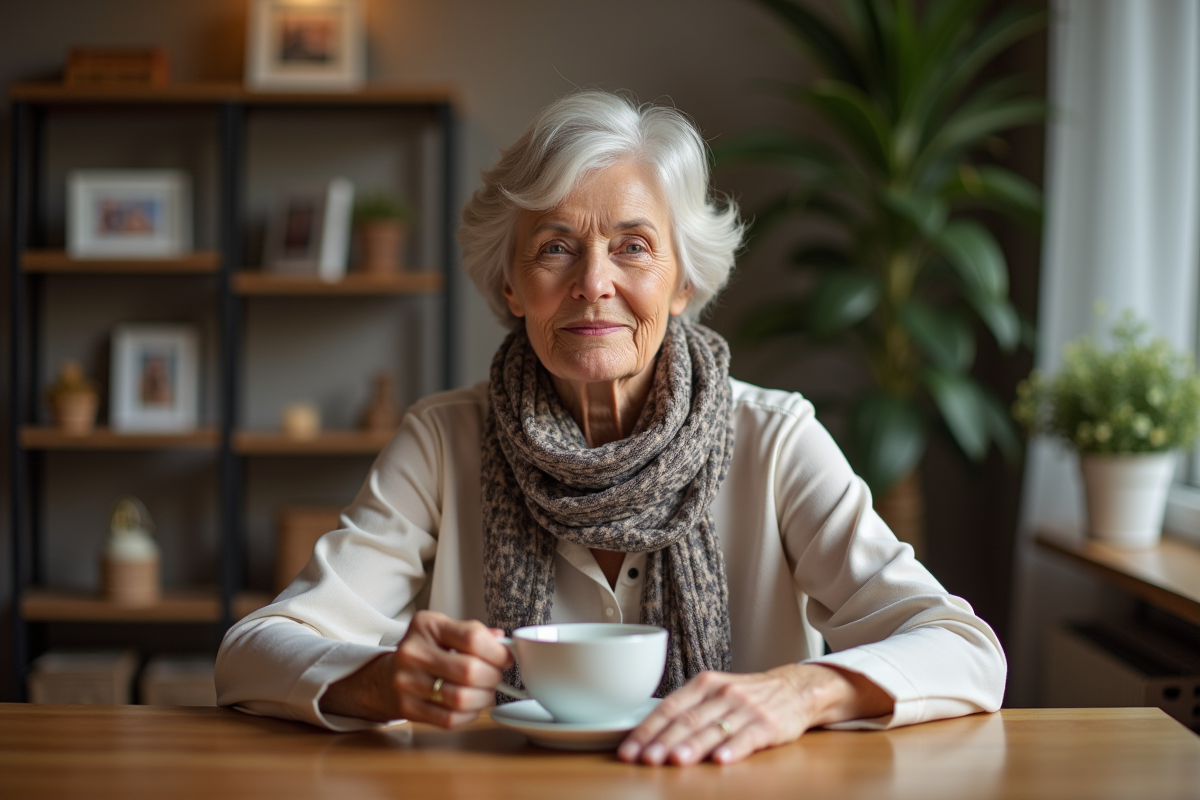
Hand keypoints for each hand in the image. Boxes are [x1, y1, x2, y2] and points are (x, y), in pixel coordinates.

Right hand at [319, 610, 512, 726]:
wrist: (386, 676)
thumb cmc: (425, 651)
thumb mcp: (444, 631)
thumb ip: (474, 634)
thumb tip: (503, 643)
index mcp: (426, 625)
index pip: (472, 637)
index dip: (497, 651)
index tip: (506, 658)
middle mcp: (413, 652)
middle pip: (469, 671)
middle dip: (493, 676)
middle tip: (496, 676)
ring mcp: (407, 682)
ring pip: (461, 698)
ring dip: (484, 698)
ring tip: (486, 692)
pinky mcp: (407, 707)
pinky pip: (450, 718)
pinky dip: (469, 714)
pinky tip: (471, 705)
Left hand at [617, 663, 892, 765]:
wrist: (794, 689)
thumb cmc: (747, 696)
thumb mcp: (714, 693)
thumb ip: (687, 710)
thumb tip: (648, 734)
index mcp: (704, 685)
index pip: (669, 707)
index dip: (647, 730)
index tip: (629, 749)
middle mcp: (722, 694)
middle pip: (688, 720)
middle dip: (663, 741)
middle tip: (646, 759)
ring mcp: (745, 709)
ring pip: (714, 729)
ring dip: (693, 746)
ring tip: (675, 760)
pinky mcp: (767, 725)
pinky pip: (748, 737)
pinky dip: (733, 748)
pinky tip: (720, 760)